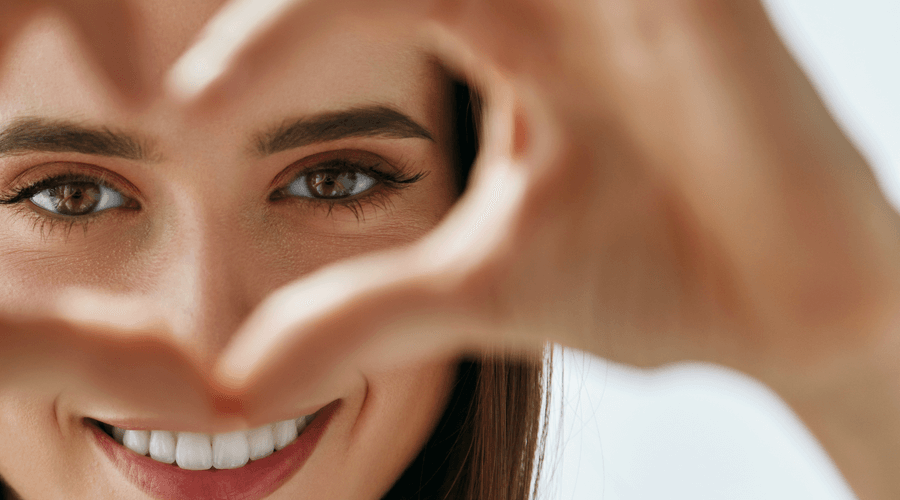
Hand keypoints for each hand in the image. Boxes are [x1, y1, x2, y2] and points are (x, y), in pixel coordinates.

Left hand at [183, 0, 899, 492]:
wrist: (804, 313)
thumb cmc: (656, 274)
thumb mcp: (473, 286)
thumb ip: (358, 312)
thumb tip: (234, 384)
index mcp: (501, 26)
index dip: (266, 40)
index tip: (181, 110)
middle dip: (297, 3)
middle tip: (179, 53)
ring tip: (246, 37)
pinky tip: (447, 7)